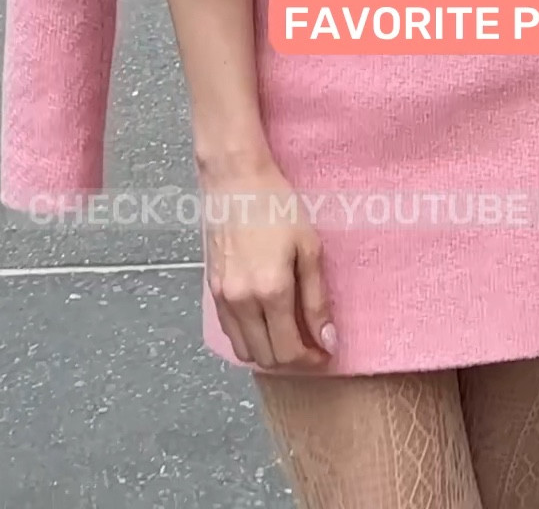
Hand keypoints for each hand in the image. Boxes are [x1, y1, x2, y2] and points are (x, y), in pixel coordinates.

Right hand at [202, 159, 335, 371]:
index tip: (324, 352)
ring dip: (268, 351)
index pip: (289, 351)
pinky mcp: (211, 289)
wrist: (235, 179)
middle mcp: (241, 301)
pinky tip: (265, 320)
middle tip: (310, 344)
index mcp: (270, 291)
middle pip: (266, 358)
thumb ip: (317, 299)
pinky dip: (248, 337)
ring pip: (244, 350)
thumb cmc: (276, 204)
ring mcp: (222, 297)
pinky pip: (229, 331)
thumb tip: (327, 340)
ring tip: (288, 333)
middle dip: (292, 359)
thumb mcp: (308, 247)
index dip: (311, 359)